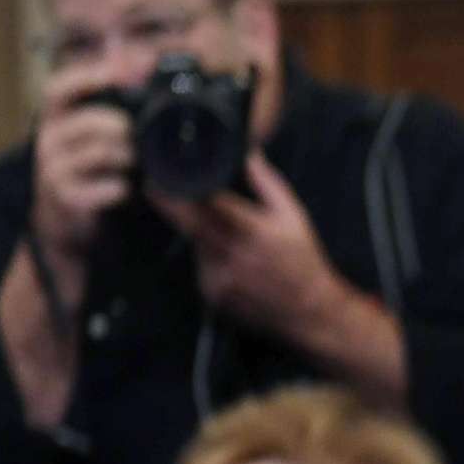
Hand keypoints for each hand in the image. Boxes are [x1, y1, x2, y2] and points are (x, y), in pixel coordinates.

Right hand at [29, 62, 136, 268]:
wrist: (65, 216)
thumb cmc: (86, 166)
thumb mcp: (88, 131)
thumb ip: (105, 95)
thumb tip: (126, 54)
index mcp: (53, 119)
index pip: (57, 90)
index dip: (84, 78)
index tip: (115, 73)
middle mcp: (48, 142)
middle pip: (90, 122)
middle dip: (121, 127)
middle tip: (136, 135)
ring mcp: (55, 171)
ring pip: (101, 153)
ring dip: (127, 157)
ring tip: (135, 162)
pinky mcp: (67, 198)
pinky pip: (107, 187)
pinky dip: (124, 187)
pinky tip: (127, 188)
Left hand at [152, 152, 349, 341]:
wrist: (309, 310)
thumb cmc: (303, 259)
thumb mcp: (293, 216)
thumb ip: (267, 182)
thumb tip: (248, 152)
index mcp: (252, 229)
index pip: (206, 202)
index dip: (182, 187)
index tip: (165, 173)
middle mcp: (232, 253)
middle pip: (187, 221)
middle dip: (168, 203)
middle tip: (154, 186)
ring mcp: (219, 276)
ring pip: (194, 243)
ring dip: (197, 232)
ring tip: (225, 233)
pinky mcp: (213, 293)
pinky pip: (200, 265)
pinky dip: (207, 257)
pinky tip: (231, 261)